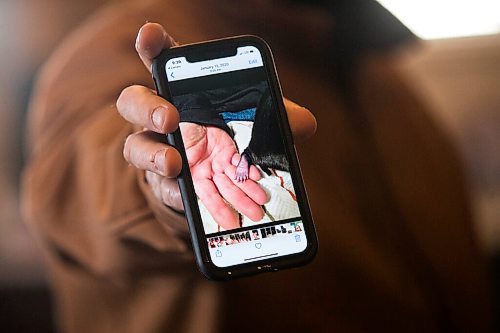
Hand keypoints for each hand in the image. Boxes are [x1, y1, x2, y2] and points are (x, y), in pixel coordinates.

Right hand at [117, 23, 316, 227]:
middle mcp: (162, 115)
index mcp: (183, 88)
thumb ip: (278, 116)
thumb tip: (304, 124)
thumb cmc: (234, 133)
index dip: (152, 45)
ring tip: (175, 164)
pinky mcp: (168, 183)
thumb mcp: (256, 119)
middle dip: (147, 108)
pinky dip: (186, 197)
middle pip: (134, 101)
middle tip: (168, 117)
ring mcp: (160, 150)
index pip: (161, 58)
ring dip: (154, 156)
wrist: (222, 175)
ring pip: (137, 148)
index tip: (150, 36)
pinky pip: (170, 189)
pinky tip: (212, 208)